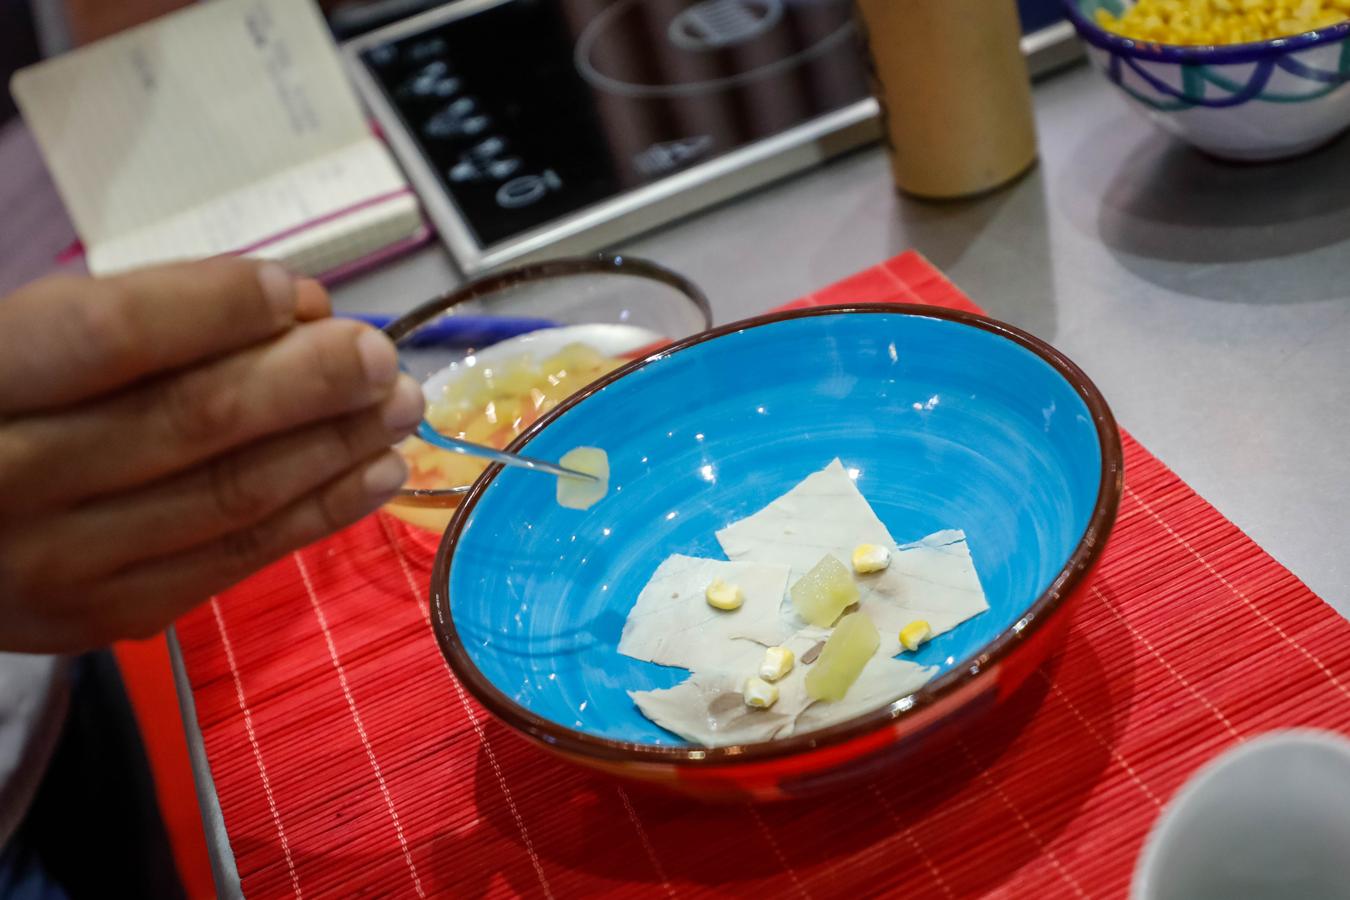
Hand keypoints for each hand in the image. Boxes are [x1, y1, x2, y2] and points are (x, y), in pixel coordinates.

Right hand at [0, 259, 423, 651]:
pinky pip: (230, 563)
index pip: (110, 337)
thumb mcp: (24, 336)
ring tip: (400, 406)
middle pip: (188, 423)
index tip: (300, 290)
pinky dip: (315, 515)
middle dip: (308, 382)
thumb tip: (294, 307)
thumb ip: (141, 315)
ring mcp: (53, 569)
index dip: (218, 309)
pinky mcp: (101, 619)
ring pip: (226, 499)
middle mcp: (3, 484)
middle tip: (382, 355)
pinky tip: (374, 475)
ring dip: (333, 448)